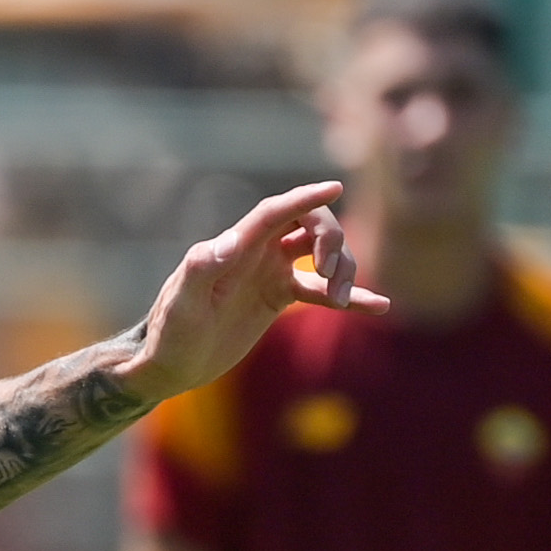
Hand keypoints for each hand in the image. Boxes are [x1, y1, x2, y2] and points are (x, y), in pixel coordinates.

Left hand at [121, 182, 382, 403]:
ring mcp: (270, 273)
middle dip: (331, 240)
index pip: (276, 212)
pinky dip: (350, 296)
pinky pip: (320, 290)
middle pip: (309, 224)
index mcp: (236, 247)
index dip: (304, 198)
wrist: (171, 363)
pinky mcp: (278, 297)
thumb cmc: (171, 333)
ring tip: (340, 302)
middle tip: (329, 275)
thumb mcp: (183, 304)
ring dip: (342, 270)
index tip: (334, 187)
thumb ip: (201, 270)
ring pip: (321, 254)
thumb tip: (228, 244)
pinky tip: (379, 306)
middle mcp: (257, 252)